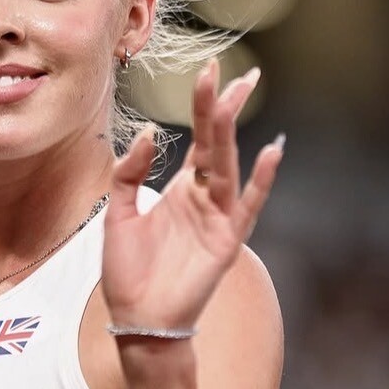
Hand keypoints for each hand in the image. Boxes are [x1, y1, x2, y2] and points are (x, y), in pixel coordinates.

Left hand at [102, 59, 283, 332]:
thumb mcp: (117, 214)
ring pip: (229, 166)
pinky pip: (247, 205)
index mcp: (180, 188)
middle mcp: (204, 197)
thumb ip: (128, 173)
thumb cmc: (128, 272)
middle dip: (227, 108)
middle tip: (240, 73)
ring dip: (234, 132)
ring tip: (238, 97)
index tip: (209, 71)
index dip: (203, 105)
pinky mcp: (226, 241)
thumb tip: (150, 134)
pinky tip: (270, 151)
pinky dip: (260, 180)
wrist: (136, 318)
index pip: (198, 138)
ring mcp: (218, 217)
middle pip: (219, 144)